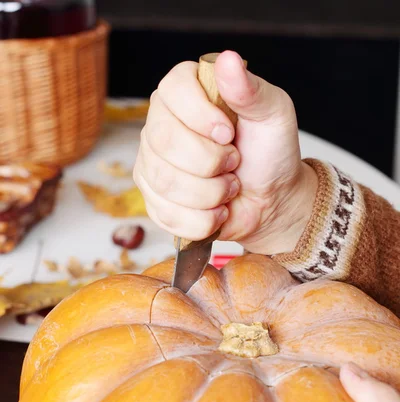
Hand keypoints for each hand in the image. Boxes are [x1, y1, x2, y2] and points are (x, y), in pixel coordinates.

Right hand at [133, 50, 317, 254]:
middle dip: (210, 162)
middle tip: (234, 163)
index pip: (172, 91)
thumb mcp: (273, 115)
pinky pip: (166, 213)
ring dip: (210, 193)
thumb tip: (228, 60)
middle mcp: (160, 124)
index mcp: (186, 92)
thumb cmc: (270, 154)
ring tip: (229, 187)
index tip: (229, 133)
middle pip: (163, 141)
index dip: (200, 116)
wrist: (271, 201)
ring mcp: (152, 163)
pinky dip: (202, 219)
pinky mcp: (153, 200)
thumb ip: (250, 90)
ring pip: (165, 181)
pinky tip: (218, 211)